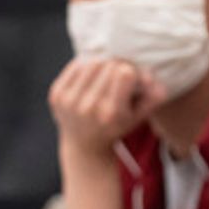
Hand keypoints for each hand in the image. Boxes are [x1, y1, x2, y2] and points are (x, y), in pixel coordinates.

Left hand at [48, 58, 166, 156]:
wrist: (85, 145)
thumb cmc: (117, 125)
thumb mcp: (138, 116)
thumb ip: (152, 97)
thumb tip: (152, 77)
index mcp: (111, 113)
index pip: (125, 72)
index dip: (131, 71)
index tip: (131, 78)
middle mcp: (88, 108)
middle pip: (108, 65)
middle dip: (117, 67)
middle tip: (118, 76)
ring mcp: (69, 102)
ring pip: (92, 62)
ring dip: (101, 65)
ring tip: (105, 77)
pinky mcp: (56, 95)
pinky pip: (75, 65)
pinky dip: (85, 66)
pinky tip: (90, 77)